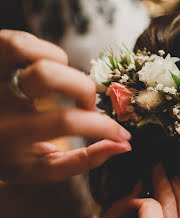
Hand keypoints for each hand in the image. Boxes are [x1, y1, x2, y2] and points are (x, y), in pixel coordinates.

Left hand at [0, 30, 131, 182]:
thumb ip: (83, 161)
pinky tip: (48, 71)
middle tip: (87, 105)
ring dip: (61, 66)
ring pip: (29, 49)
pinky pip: (20, 41)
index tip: (120, 133)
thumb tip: (122, 145)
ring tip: (64, 85)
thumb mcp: (44, 168)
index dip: (101, 126)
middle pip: (47, 75)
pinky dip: (44, 52)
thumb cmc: (13, 156)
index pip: (65, 121)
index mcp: (11, 134)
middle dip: (82, 88)